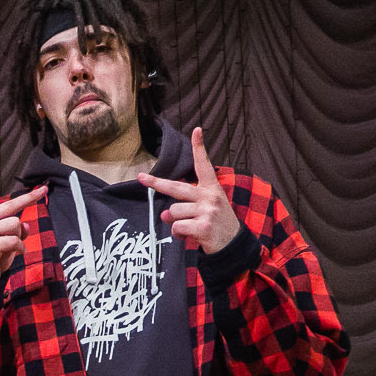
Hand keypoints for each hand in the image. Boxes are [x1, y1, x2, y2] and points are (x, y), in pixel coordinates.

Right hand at [0, 154, 45, 289]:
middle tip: (44, 190)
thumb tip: (25, 224)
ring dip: (19, 237)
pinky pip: (15, 240)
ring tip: (10, 249)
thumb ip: (15, 229)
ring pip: (15, 224)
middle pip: (11, 205)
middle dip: (30, 198)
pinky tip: (11, 255)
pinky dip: (19, 249)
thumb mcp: (5, 240)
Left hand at [139, 126, 241, 253]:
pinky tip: (190, 237)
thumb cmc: (217, 225)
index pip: (204, 165)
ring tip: (190, 228)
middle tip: (141, 178)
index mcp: (212, 189)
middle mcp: (209, 196)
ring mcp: (207, 211)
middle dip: (156, 183)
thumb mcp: (204, 212)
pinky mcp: (203, 226)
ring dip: (176, 223)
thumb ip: (184, 208)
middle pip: (176, 188)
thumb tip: (164, 214)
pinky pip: (177, 227)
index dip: (199, 148)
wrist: (233, 246)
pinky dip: (179, 235)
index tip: (196, 130)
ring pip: (173, 212)